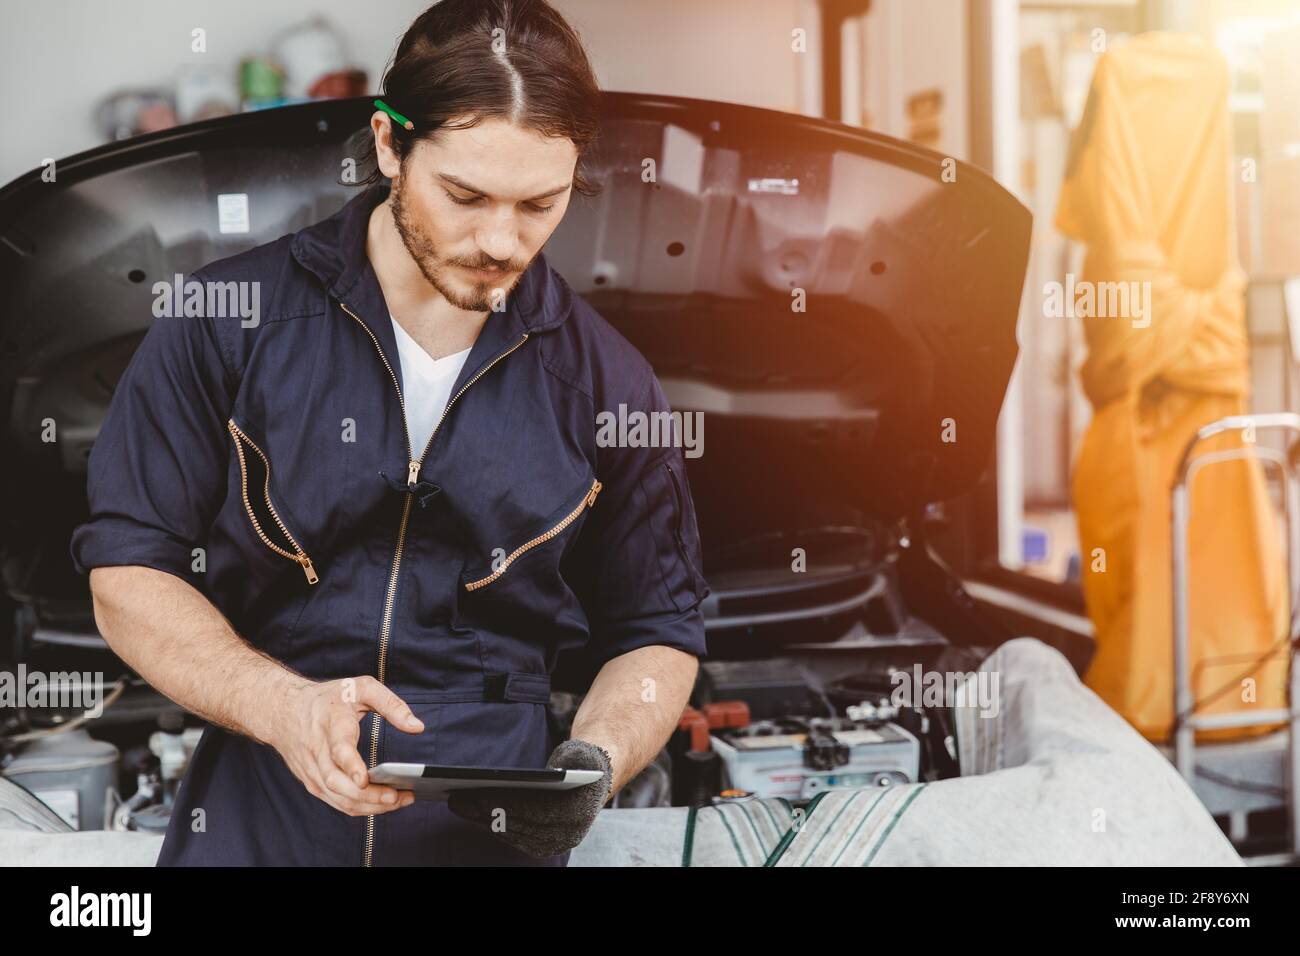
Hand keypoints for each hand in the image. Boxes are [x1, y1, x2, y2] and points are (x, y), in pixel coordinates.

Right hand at [269, 675, 423, 816]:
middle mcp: (317, 751)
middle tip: (397, 797)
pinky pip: (336, 802)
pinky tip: (381, 804)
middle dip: (369, 795)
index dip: (351, 766)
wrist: (284, 709)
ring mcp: (312, 771)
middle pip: (338, 783)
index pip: (338, 749)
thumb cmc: (328, 698)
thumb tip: (417, 727)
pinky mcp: (312, 783)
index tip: (364, 779)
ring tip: (398, 801)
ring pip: (338, 798)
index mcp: (331, 724)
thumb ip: (392, 705)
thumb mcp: (362, 687)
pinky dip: (359, 807)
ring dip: (368, 805)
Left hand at [446, 739, 612, 857]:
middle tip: (456, 798)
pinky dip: (491, 825)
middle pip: (518, 824)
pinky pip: (512, 837)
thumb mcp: (579, 753)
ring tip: (457, 803)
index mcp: (579, 811)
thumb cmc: (581, 762)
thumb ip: (571, 761)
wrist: (592, 781)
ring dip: (481, 820)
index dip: (504, 804)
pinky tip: (472, 812)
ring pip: (511, 833)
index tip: (477, 794)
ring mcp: (555, 843)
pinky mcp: (543, 846)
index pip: (535, 811)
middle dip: (484, 811)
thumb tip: (557, 772)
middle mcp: (568, 834)